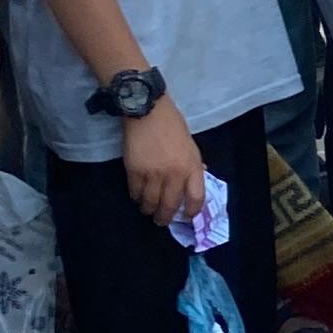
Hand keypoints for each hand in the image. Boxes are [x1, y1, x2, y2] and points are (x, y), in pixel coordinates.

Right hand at [121, 97, 203, 226]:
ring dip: (148, 210)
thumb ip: (193, 166)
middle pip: (171, 205)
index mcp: (192, 166)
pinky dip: (136, 197)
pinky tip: (137, 197)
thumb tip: (194, 183)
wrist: (148, 111)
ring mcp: (154, 174)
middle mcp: (175, 174)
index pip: (197, 198)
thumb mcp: (191, 146)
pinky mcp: (135, 171)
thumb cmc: (172, 126)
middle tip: (161, 221)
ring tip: (147, 210)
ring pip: (150, 202)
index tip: (187, 217)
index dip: (192, 212)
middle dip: (165, 217)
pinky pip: (135, 192)